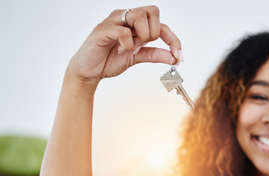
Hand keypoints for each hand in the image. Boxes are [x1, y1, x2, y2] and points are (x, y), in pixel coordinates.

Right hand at [66, 6, 181, 84]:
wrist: (88, 71)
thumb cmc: (109, 60)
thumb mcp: (137, 58)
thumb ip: (154, 55)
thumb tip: (174, 58)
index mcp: (135, 23)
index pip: (160, 23)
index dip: (173, 39)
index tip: (179, 56)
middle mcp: (126, 17)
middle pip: (153, 11)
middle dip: (155, 32)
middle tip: (144, 46)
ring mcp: (114, 21)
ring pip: (139, 15)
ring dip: (142, 35)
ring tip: (130, 48)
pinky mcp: (103, 30)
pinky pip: (123, 31)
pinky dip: (127, 44)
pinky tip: (121, 51)